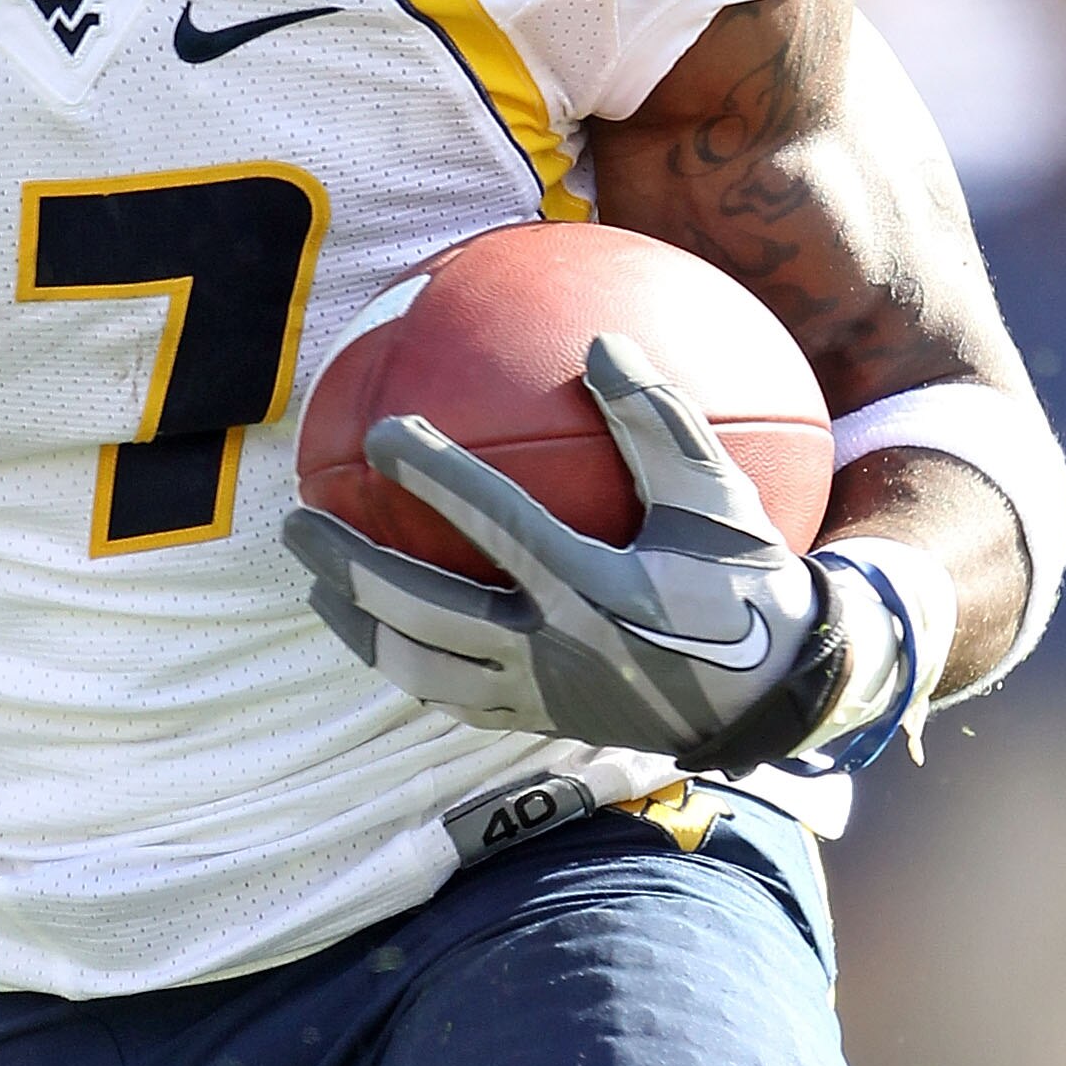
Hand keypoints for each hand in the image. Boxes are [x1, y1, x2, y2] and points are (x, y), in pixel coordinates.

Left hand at [284, 333, 850, 773]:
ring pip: (420, 669)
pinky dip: (399, 662)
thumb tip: (602, 340)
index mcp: (600, 593)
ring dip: (357, 624)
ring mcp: (539, 698)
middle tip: (294, 520)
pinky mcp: (534, 724)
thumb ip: (662, 424)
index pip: (499, 528)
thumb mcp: (722, 501)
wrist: (771, 699)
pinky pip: (446, 698)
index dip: (436, 478)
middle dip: (351, 568)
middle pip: (426, 615)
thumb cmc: (745, 586)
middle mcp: (557, 653)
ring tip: (310, 583)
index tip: (382, 429)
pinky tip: (371, 627)